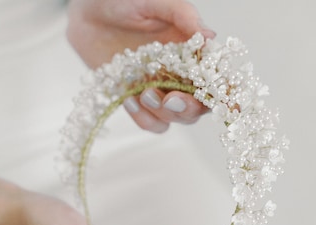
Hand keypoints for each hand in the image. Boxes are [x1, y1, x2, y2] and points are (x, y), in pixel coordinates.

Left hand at [67, 0, 213, 132]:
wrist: (89, 13)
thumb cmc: (124, 1)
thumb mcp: (155, 3)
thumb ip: (183, 16)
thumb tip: (211, 36)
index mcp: (191, 53)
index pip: (216, 79)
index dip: (226, 95)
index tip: (226, 103)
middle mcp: (178, 76)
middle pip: (198, 107)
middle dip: (187, 109)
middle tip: (171, 99)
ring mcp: (158, 90)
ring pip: (174, 119)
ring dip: (163, 114)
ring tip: (144, 94)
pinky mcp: (137, 99)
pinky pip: (148, 122)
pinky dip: (142, 118)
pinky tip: (129, 100)